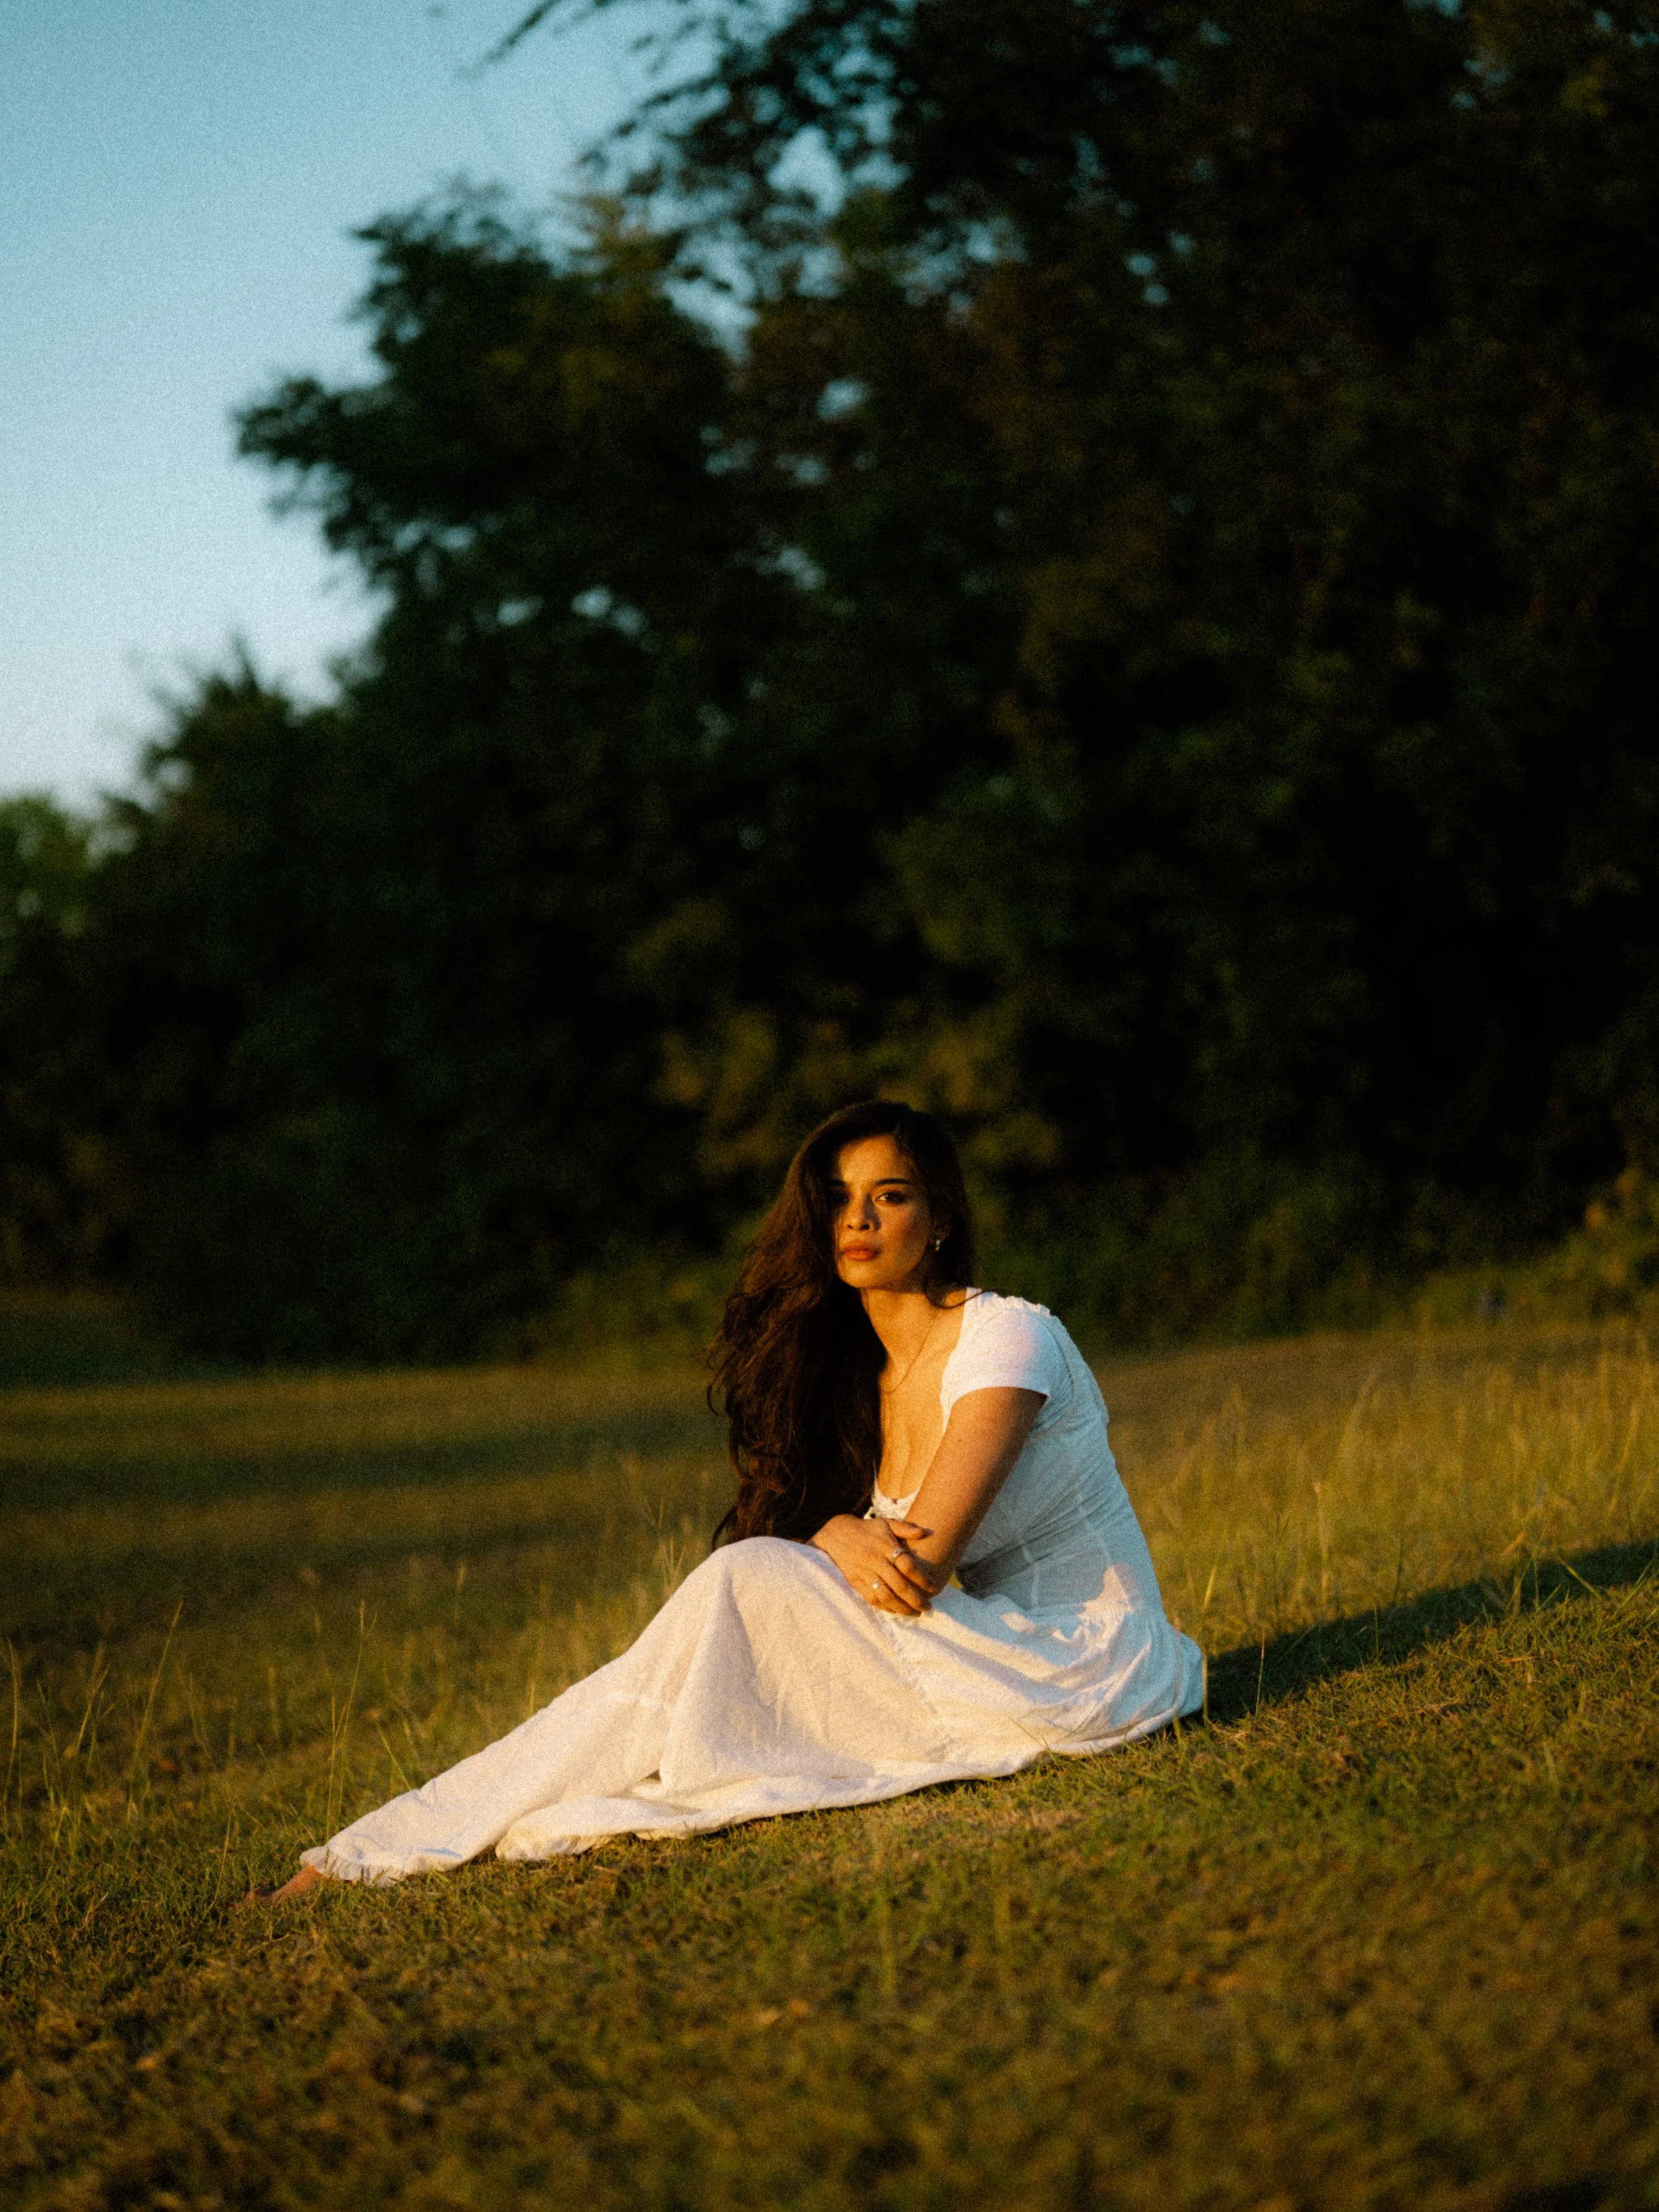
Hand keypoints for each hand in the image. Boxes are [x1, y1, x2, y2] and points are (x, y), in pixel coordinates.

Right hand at [810, 1515, 939, 1614]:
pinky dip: (886, 1607)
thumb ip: (905, 1528)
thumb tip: (925, 1532)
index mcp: (884, 1545)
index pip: (907, 1565)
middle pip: (898, 1584)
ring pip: (885, 1595)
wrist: (835, 1535)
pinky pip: (872, 1599)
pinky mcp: (855, 1582)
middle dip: (915, 1599)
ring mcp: (864, 1573)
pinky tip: (897, 1610)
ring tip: (915, 1613)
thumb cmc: (867, 1530)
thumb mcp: (885, 1523)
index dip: (922, 1578)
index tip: (934, 1586)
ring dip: (902, 1607)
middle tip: (928, 1607)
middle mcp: (875, 1560)